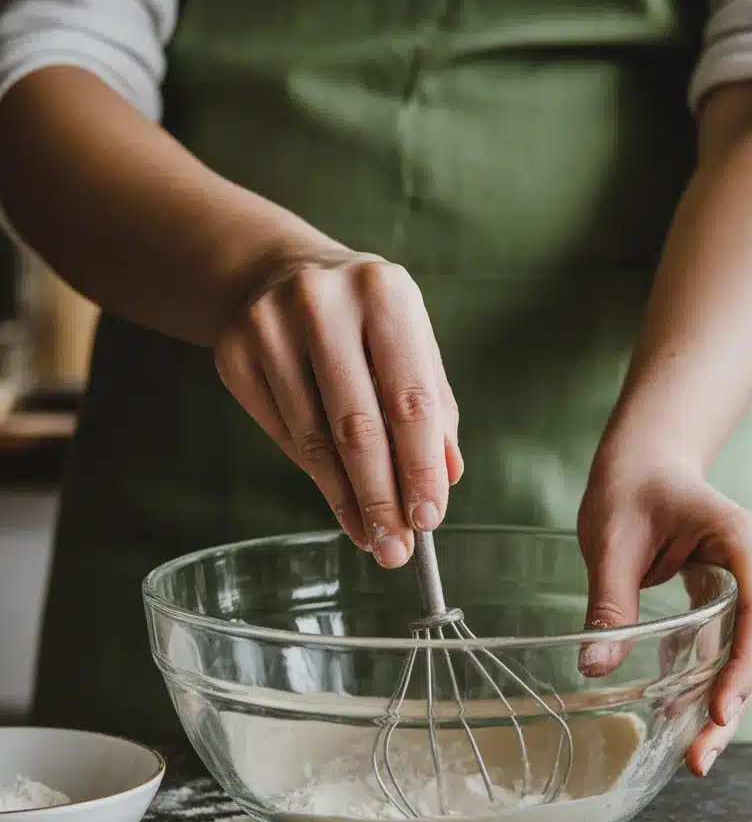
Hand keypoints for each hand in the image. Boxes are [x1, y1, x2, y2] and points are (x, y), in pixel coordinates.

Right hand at [214, 248, 462, 566]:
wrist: (276, 273)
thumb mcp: (409, 345)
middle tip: (396, 548)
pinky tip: (340, 503)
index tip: (429, 519)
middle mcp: (323, 303)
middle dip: (381, 497)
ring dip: (347, 499)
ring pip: (314, 438)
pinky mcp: (234, 354)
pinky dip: (316, 477)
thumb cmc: (363, 320)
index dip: (420, 466)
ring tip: (372, 538)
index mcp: (384, 292)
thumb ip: (434, 408)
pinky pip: (284, 435)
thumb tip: (447, 478)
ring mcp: (270, 327)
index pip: (410, 398)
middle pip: (358, 425)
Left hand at [577, 450, 751, 776]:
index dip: (744, 666)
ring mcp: (745, 589)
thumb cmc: (631, 487)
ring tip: (692, 758)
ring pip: (742, 659)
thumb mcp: (612, 540)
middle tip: (698, 759)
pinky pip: (720, 652)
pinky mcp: (724, 606)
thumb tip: (593, 666)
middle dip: (731, 706)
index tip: (720, 710)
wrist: (643, 463)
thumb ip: (609, 601)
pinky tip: (677, 724)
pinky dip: (700, 687)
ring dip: (719, 707)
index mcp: (742, 540)